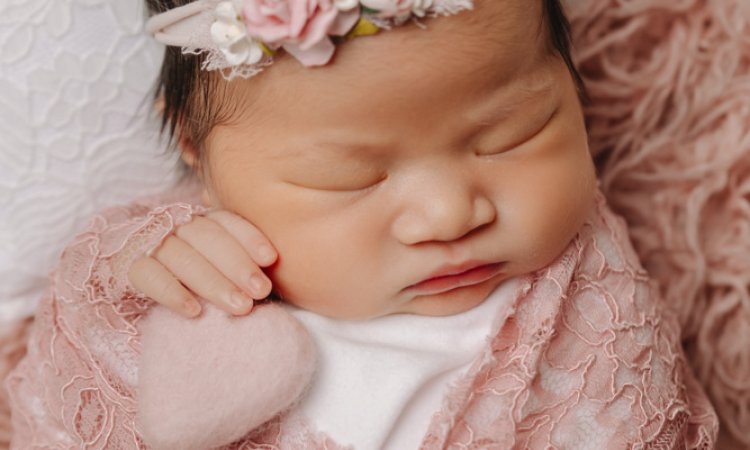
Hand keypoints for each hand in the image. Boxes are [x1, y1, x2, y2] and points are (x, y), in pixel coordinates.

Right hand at [128, 210, 276, 316]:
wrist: (125, 264)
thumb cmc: (187, 267)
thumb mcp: (213, 259)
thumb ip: (237, 260)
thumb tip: (274, 274)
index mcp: (201, 219)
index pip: (226, 220)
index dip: (249, 237)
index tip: (271, 258)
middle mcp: (176, 224)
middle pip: (208, 238)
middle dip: (238, 265)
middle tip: (262, 291)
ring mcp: (150, 242)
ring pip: (182, 257)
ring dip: (214, 282)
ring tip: (241, 307)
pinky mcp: (127, 265)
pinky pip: (148, 275)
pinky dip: (172, 292)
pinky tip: (194, 311)